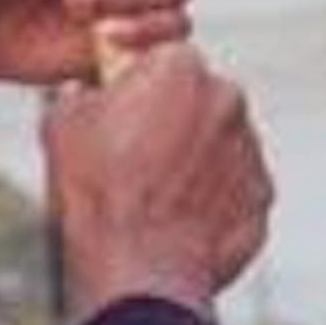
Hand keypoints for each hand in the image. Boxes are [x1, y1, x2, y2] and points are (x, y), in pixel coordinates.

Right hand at [44, 44, 272, 320]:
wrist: (136, 267)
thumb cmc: (98, 192)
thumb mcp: (63, 122)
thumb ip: (85, 92)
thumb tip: (88, 94)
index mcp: (179, 68)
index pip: (163, 58)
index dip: (138, 85)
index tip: (122, 107)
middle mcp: (227, 100)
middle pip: (199, 98)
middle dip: (172, 119)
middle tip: (134, 155)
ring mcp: (251, 150)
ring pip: (220, 144)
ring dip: (194, 159)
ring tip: (152, 194)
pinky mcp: (263, 196)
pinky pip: (235, 188)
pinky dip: (212, 198)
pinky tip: (176, 218)